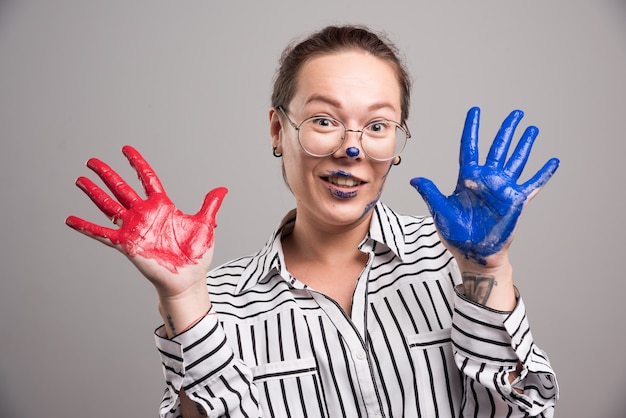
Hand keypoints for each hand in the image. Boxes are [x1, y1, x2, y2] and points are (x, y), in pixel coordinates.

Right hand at [66, 145, 226, 296]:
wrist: (189, 279)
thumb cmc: (196, 255)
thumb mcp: (205, 225)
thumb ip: (210, 205)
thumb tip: (222, 189)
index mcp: (162, 207)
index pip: (146, 179)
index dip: (136, 164)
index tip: (126, 150)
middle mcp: (145, 215)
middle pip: (122, 189)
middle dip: (107, 174)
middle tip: (92, 161)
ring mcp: (134, 229)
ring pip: (109, 206)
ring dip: (94, 194)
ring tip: (80, 180)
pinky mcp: (127, 244)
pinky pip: (103, 234)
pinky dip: (87, 227)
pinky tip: (71, 219)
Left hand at [410, 107, 558, 265]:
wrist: (474, 254)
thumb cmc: (456, 235)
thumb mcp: (440, 211)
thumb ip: (431, 193)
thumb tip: (413, 179)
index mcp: (468, 178)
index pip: (470, 147)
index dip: (472, 129)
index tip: (475, 111)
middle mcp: (487, 179)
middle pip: (499, 147)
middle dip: (507, 130)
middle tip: (516, 113)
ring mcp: (503, 188)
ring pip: (517, 160)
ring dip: (525, 145)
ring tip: (532, 129)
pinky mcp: (516, 201)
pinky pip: (533, 184)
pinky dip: (543, 173)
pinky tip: (553, 161)